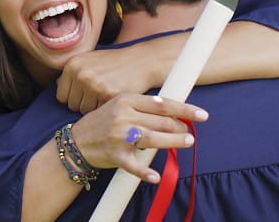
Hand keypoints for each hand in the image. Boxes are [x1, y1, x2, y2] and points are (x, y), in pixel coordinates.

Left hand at [56, 37, 181, 113]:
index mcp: (72, 65)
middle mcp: (80, 74)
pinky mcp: (108, 94)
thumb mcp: (89, 60)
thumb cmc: (114, 63)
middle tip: (98, 96)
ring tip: (105, 96)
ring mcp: (94, 84)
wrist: (141, 62)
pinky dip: (106, 109)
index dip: (74, 98)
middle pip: (71, 105)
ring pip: (84, 111)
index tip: (85, 95)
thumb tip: (56, 85)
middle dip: (83, 104)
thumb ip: (73, 72)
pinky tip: (113, 98)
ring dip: (94, 108)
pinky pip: (99, 112)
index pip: (61, 96)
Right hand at [70, 94, 207, 183]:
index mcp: (125, 100)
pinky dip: (145, 172)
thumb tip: (172, 110)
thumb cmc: (102, 122)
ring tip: (187, 142)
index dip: (184, 109)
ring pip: (153, 139)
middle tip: (190, 132)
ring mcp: (119, 136)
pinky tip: (155, 177)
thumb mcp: (119, 106)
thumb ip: (143, 106)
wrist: (76, 141)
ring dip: (174, 141)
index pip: (161, 104)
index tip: (201, 114)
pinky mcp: (115, 155)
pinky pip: (134, 165)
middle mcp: (123, 116)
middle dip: (180, 127)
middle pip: (161, 122)